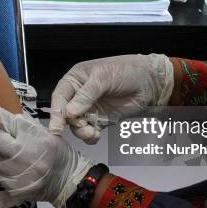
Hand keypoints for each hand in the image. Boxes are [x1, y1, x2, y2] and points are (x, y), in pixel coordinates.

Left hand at [0, 100, 93, 207]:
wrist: (67, 181)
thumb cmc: (58, 152)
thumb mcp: (46, 132)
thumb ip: (26, 123)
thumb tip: (8, 114)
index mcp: (31, 136)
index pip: (5, 120)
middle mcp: (20, 153)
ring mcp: (15, 172)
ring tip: (1, 149)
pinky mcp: (11, 187)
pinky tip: (3, 164)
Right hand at [49, 54, 173, 142]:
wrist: (150, 81)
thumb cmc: (126, 70)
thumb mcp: (103, 77)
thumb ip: (86, 94)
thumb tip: (70, 112)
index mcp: (76, 80)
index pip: (60, 97)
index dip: (56, 111)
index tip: (57, 127)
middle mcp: (80, 95)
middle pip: (66, 114)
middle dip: (73, 124)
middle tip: (83, 127)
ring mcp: (90, 108)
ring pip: (78, 125)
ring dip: (82, 131)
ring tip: (92, 132)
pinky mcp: (102, 119)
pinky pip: (90, 131)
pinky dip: (91, 136)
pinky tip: (96, 135)